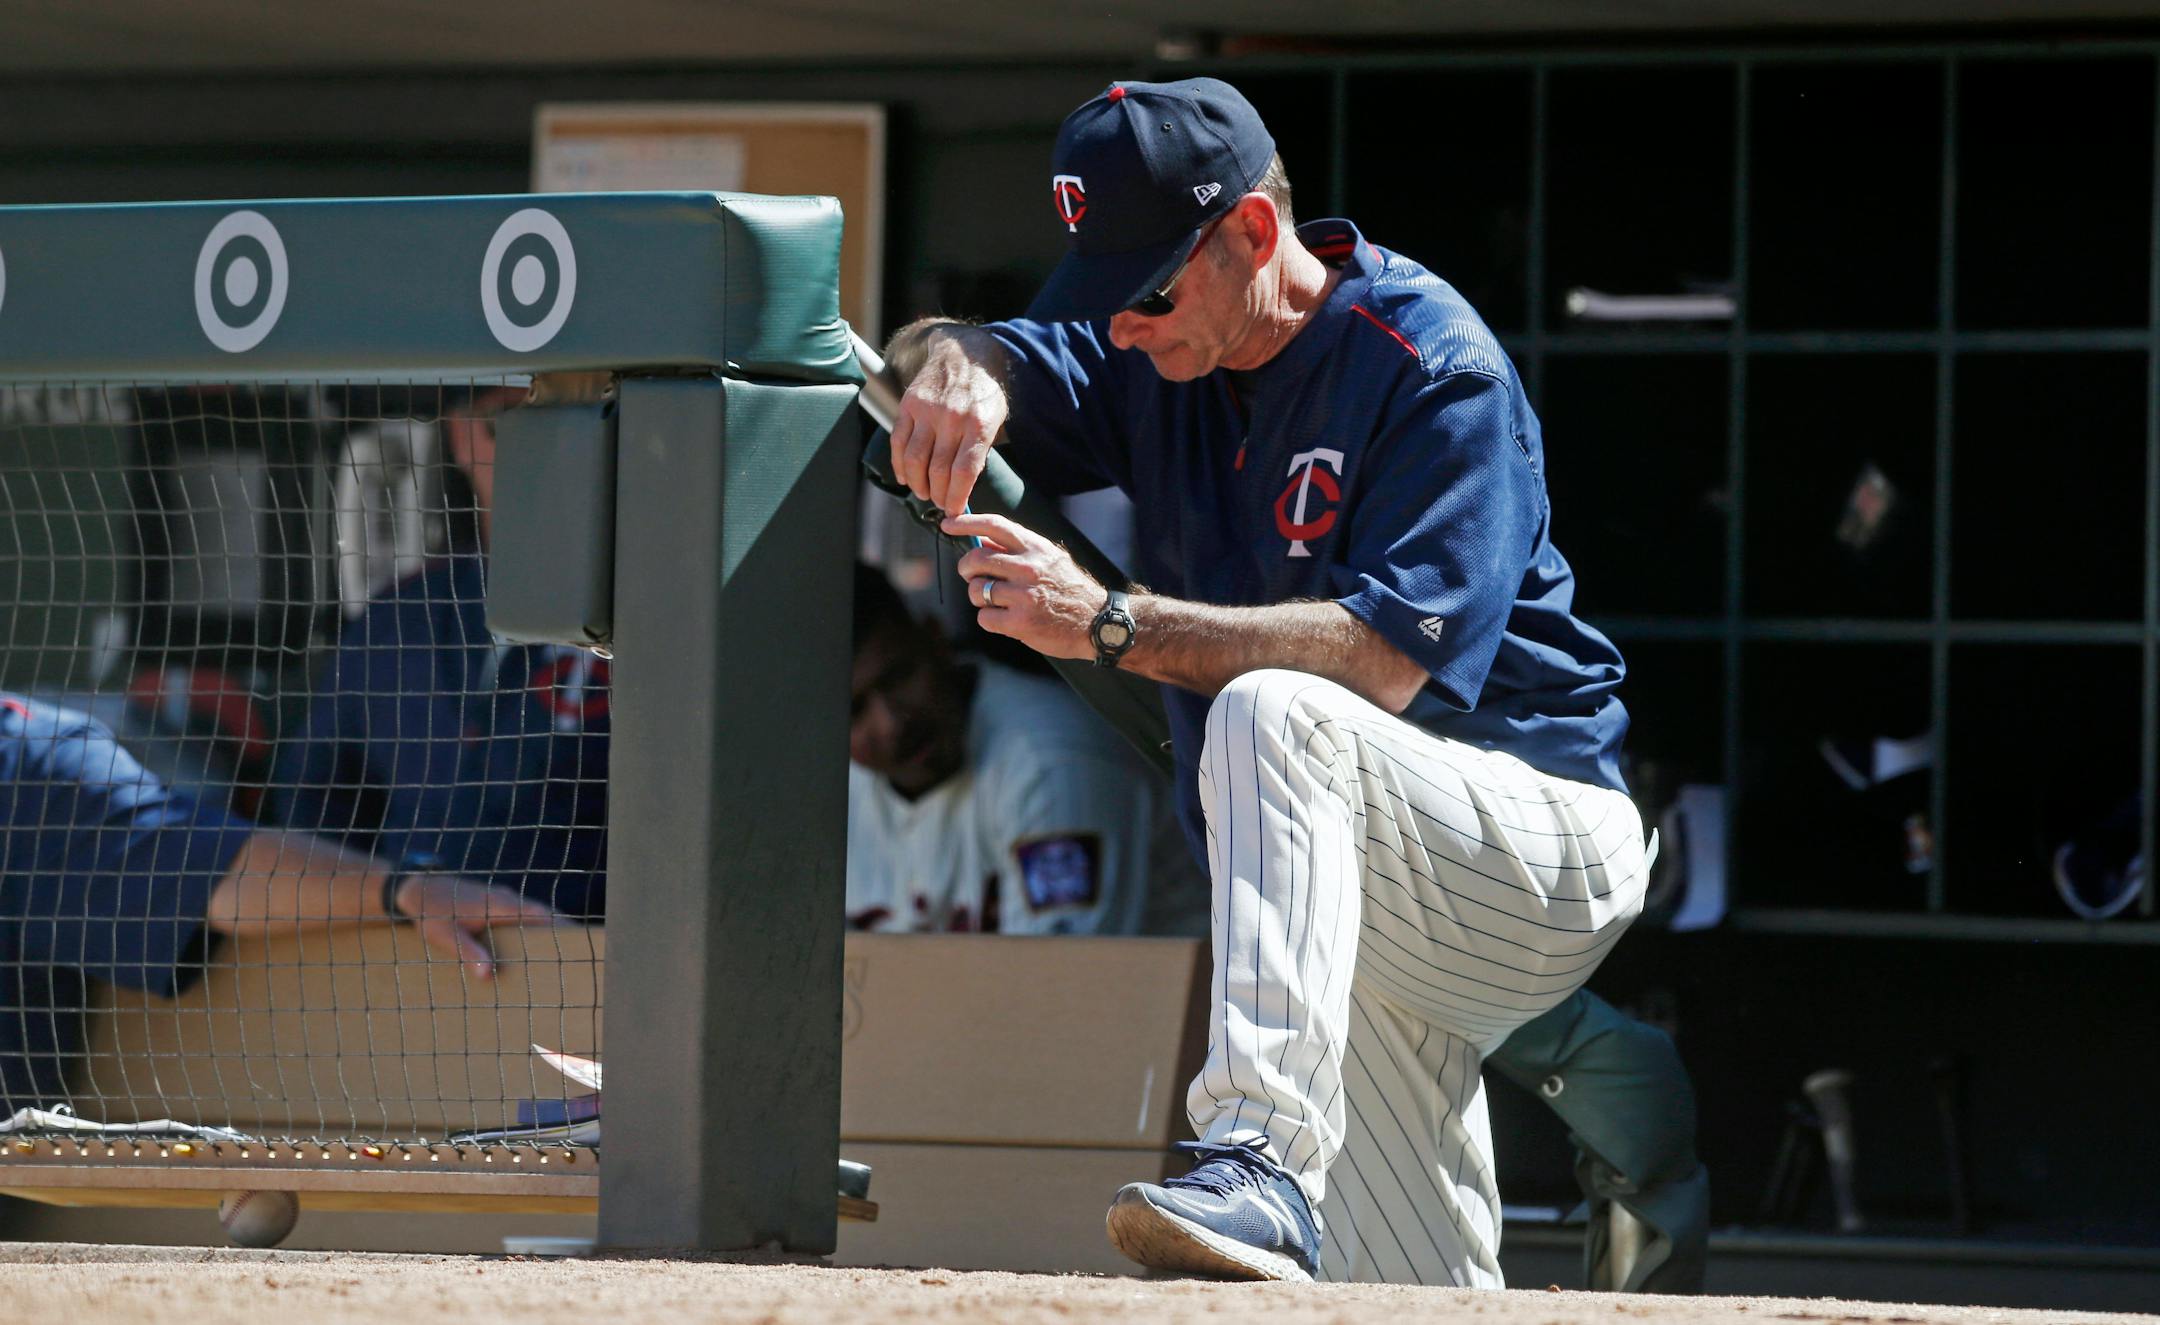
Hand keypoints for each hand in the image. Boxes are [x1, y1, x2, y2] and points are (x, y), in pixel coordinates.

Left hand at [392, 875, 567, 979]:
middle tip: (577, 956)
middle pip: (544, 915)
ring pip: (534, 915)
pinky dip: (533, 929)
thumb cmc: (431, 911)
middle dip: (561, 932)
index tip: (580, 940)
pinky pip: (522, 916)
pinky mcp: (496, 905)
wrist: (416, 888)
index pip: (542, 914)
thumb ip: (467, 952)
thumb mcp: (444, 935)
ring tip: (559, 957)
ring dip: (547, 931)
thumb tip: (487, 975)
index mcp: (501, 905)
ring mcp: (503, 900)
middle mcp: (507, 899)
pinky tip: (529, 949)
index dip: (563, 926)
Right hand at [890, 327, 1008, 518]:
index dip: (956, 497)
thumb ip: (982, 449)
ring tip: (923, 492)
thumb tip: (964, 486)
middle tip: (939, 502)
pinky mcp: (908, 405)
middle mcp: (952, 418)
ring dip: (917, 483)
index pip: (964, 472)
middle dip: (937, 494)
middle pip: (938, 470)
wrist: (962, 354)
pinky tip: (905, 477)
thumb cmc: (982, 391)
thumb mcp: (996, 418)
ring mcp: (927, 411)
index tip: (954, 510)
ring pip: (915, 459)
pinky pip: (898, 442)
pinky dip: (899, 465)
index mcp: (979, 424)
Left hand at [947, 512, 1105, 661]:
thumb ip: (1017, 549)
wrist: (1097, 623)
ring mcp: (1023, 596)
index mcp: (1035, 547)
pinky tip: (1006, 619)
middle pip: (975, 560)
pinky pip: (984, 617)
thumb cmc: (1068, 589)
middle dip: (967, 569)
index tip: (947, 523)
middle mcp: (1028, 567)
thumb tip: (981, 539)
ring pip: (976, 590)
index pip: (993, 525)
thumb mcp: (1049, 559)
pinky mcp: (1020, 623)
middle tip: (973, 576)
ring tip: (998, 602)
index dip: (966, 523)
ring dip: (980, 597)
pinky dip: (989, 620)